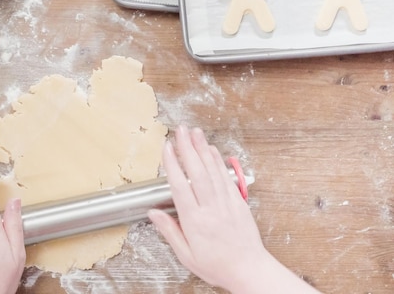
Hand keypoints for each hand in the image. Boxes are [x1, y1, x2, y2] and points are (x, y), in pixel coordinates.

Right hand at [148, 126, 319, 293]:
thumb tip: (153, 213)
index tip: (166, 148)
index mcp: (195, 221)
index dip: (172, 164)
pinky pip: (225, 177)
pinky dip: (218, 161)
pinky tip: (212, 150)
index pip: (180, 186)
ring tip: (195, 132)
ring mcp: (226, 203)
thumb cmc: (218, 265)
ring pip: (212, 170)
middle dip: (188, 148)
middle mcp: (211, 208)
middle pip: (197, 172)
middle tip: (181, 130)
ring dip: (203, 149)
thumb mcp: (186, 255)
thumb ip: (170, 231)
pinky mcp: (238, 202)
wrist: (249, 270)